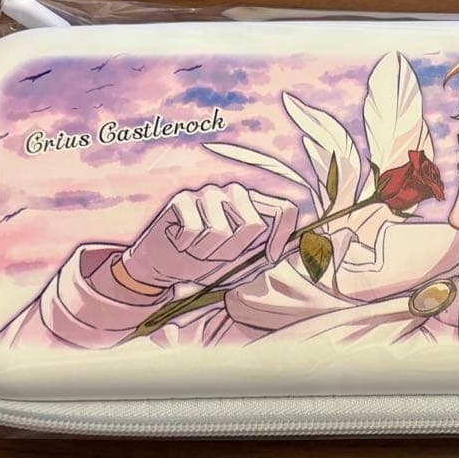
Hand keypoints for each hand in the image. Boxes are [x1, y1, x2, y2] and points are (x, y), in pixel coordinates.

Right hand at [118, 183, 298, 290]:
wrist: (161, 265)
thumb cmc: (202, 262)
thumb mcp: (238, 264)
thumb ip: (264, 254)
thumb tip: (297, 246)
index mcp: (252, 206)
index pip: (283, 208)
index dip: (282, 234)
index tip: (268, 257)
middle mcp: (233, 192)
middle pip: (253, 224)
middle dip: (233, 250)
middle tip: (213, 254)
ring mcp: (208, 192)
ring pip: (221, 230)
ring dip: (206, 251)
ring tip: (195, 248)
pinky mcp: (183, 198)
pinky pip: (194, 229)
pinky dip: (187, 245)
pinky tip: (179, 241)